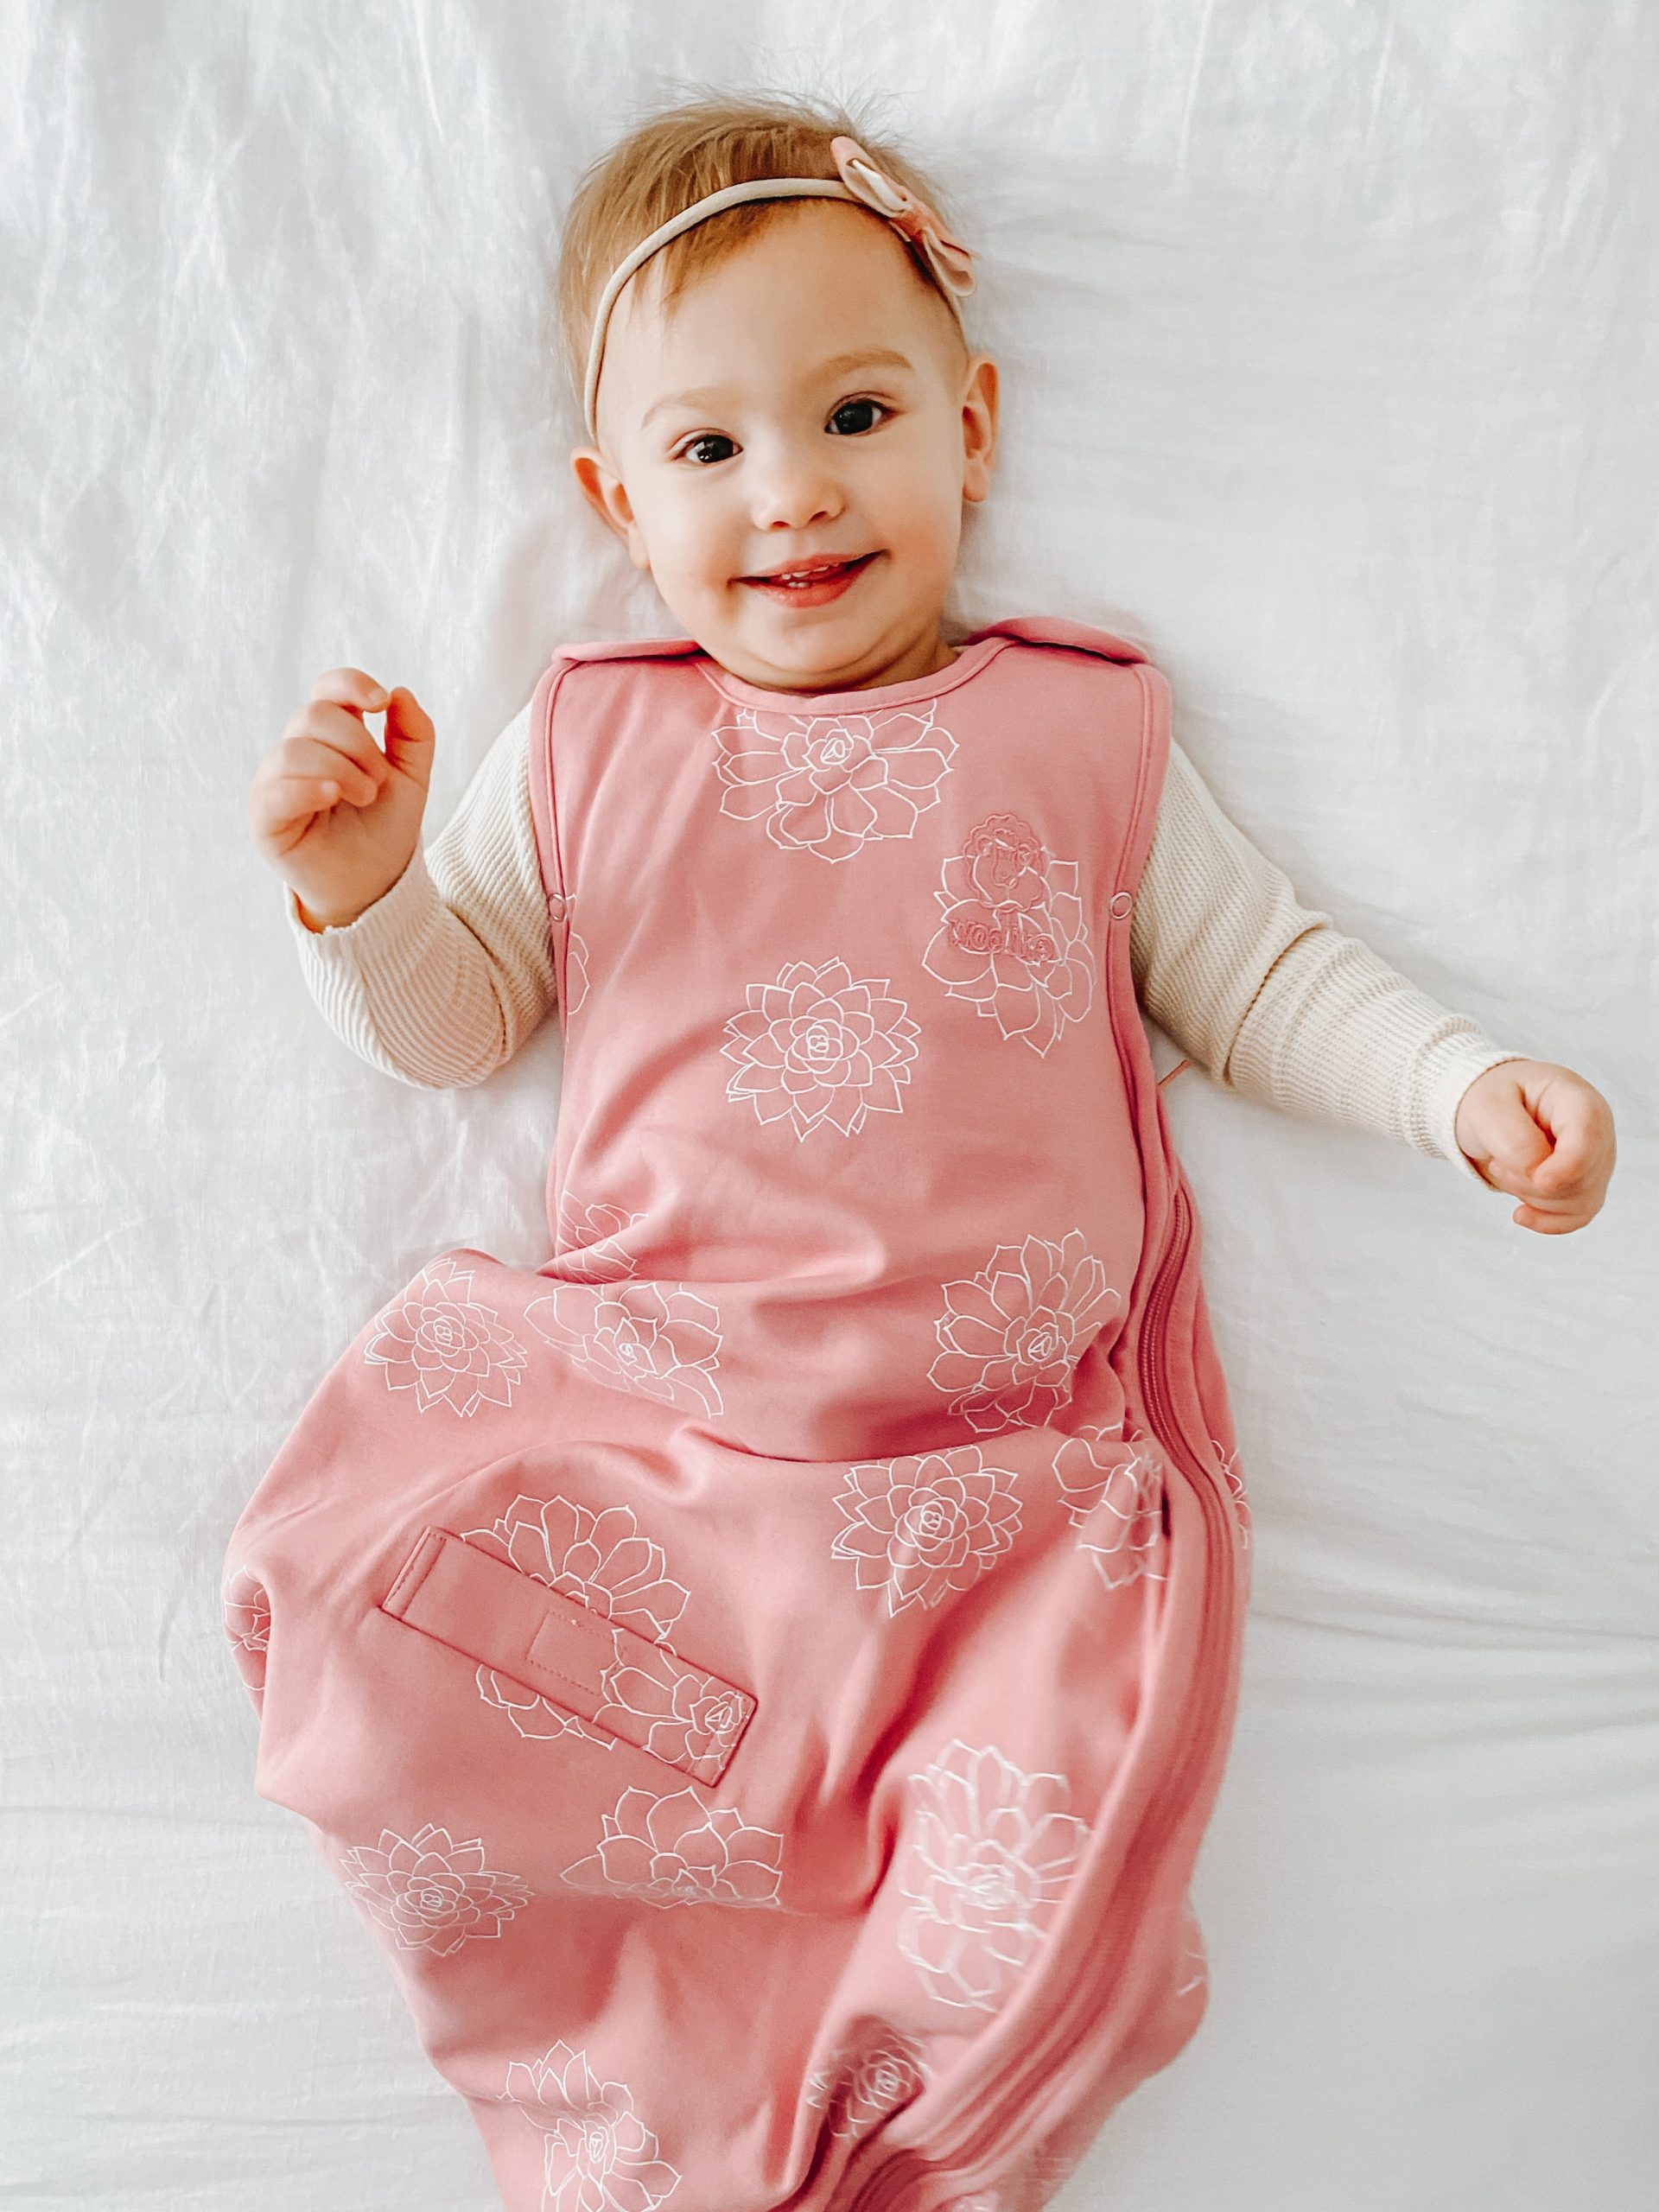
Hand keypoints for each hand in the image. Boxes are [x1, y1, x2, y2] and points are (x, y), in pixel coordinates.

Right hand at [249, 668, 435, 928]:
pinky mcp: (264, 817)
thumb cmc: (385, 829)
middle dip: (357, 744)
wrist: (376, 885)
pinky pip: (275, 789)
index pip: (328, 689)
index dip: (350, 684)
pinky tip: (332, 796)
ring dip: (340, 770)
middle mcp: (298, 751)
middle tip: (378, 782)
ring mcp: (275, 782)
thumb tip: (401, 693)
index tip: (380, 703)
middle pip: (314, 715)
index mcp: (331, 736)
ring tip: (365, 797)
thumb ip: (414, 736)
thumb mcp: (412, 779)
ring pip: (294, 749)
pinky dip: (307, 788)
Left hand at [1453, 1059, 1615, 1233]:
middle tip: (1499, 1162)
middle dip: (1532, 1183)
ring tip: (1506, 1170)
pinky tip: (1521, 1214)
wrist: (1491, 1109)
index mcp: (1577, 1100)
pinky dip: (1547, 1221)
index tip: (1537, 1179)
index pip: (1589, 1139)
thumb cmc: (1492, 1099)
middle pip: (1583, 1178)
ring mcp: (1595, 1160)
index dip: (1566, 1168)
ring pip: (1580, 1202)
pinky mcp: (1586, 1184)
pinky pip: (1578, 1216)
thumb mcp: (1487, 1107)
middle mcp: (1596, 1130)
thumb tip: (1538, 1173)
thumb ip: (1514, 1139)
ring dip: (1532, 1198)